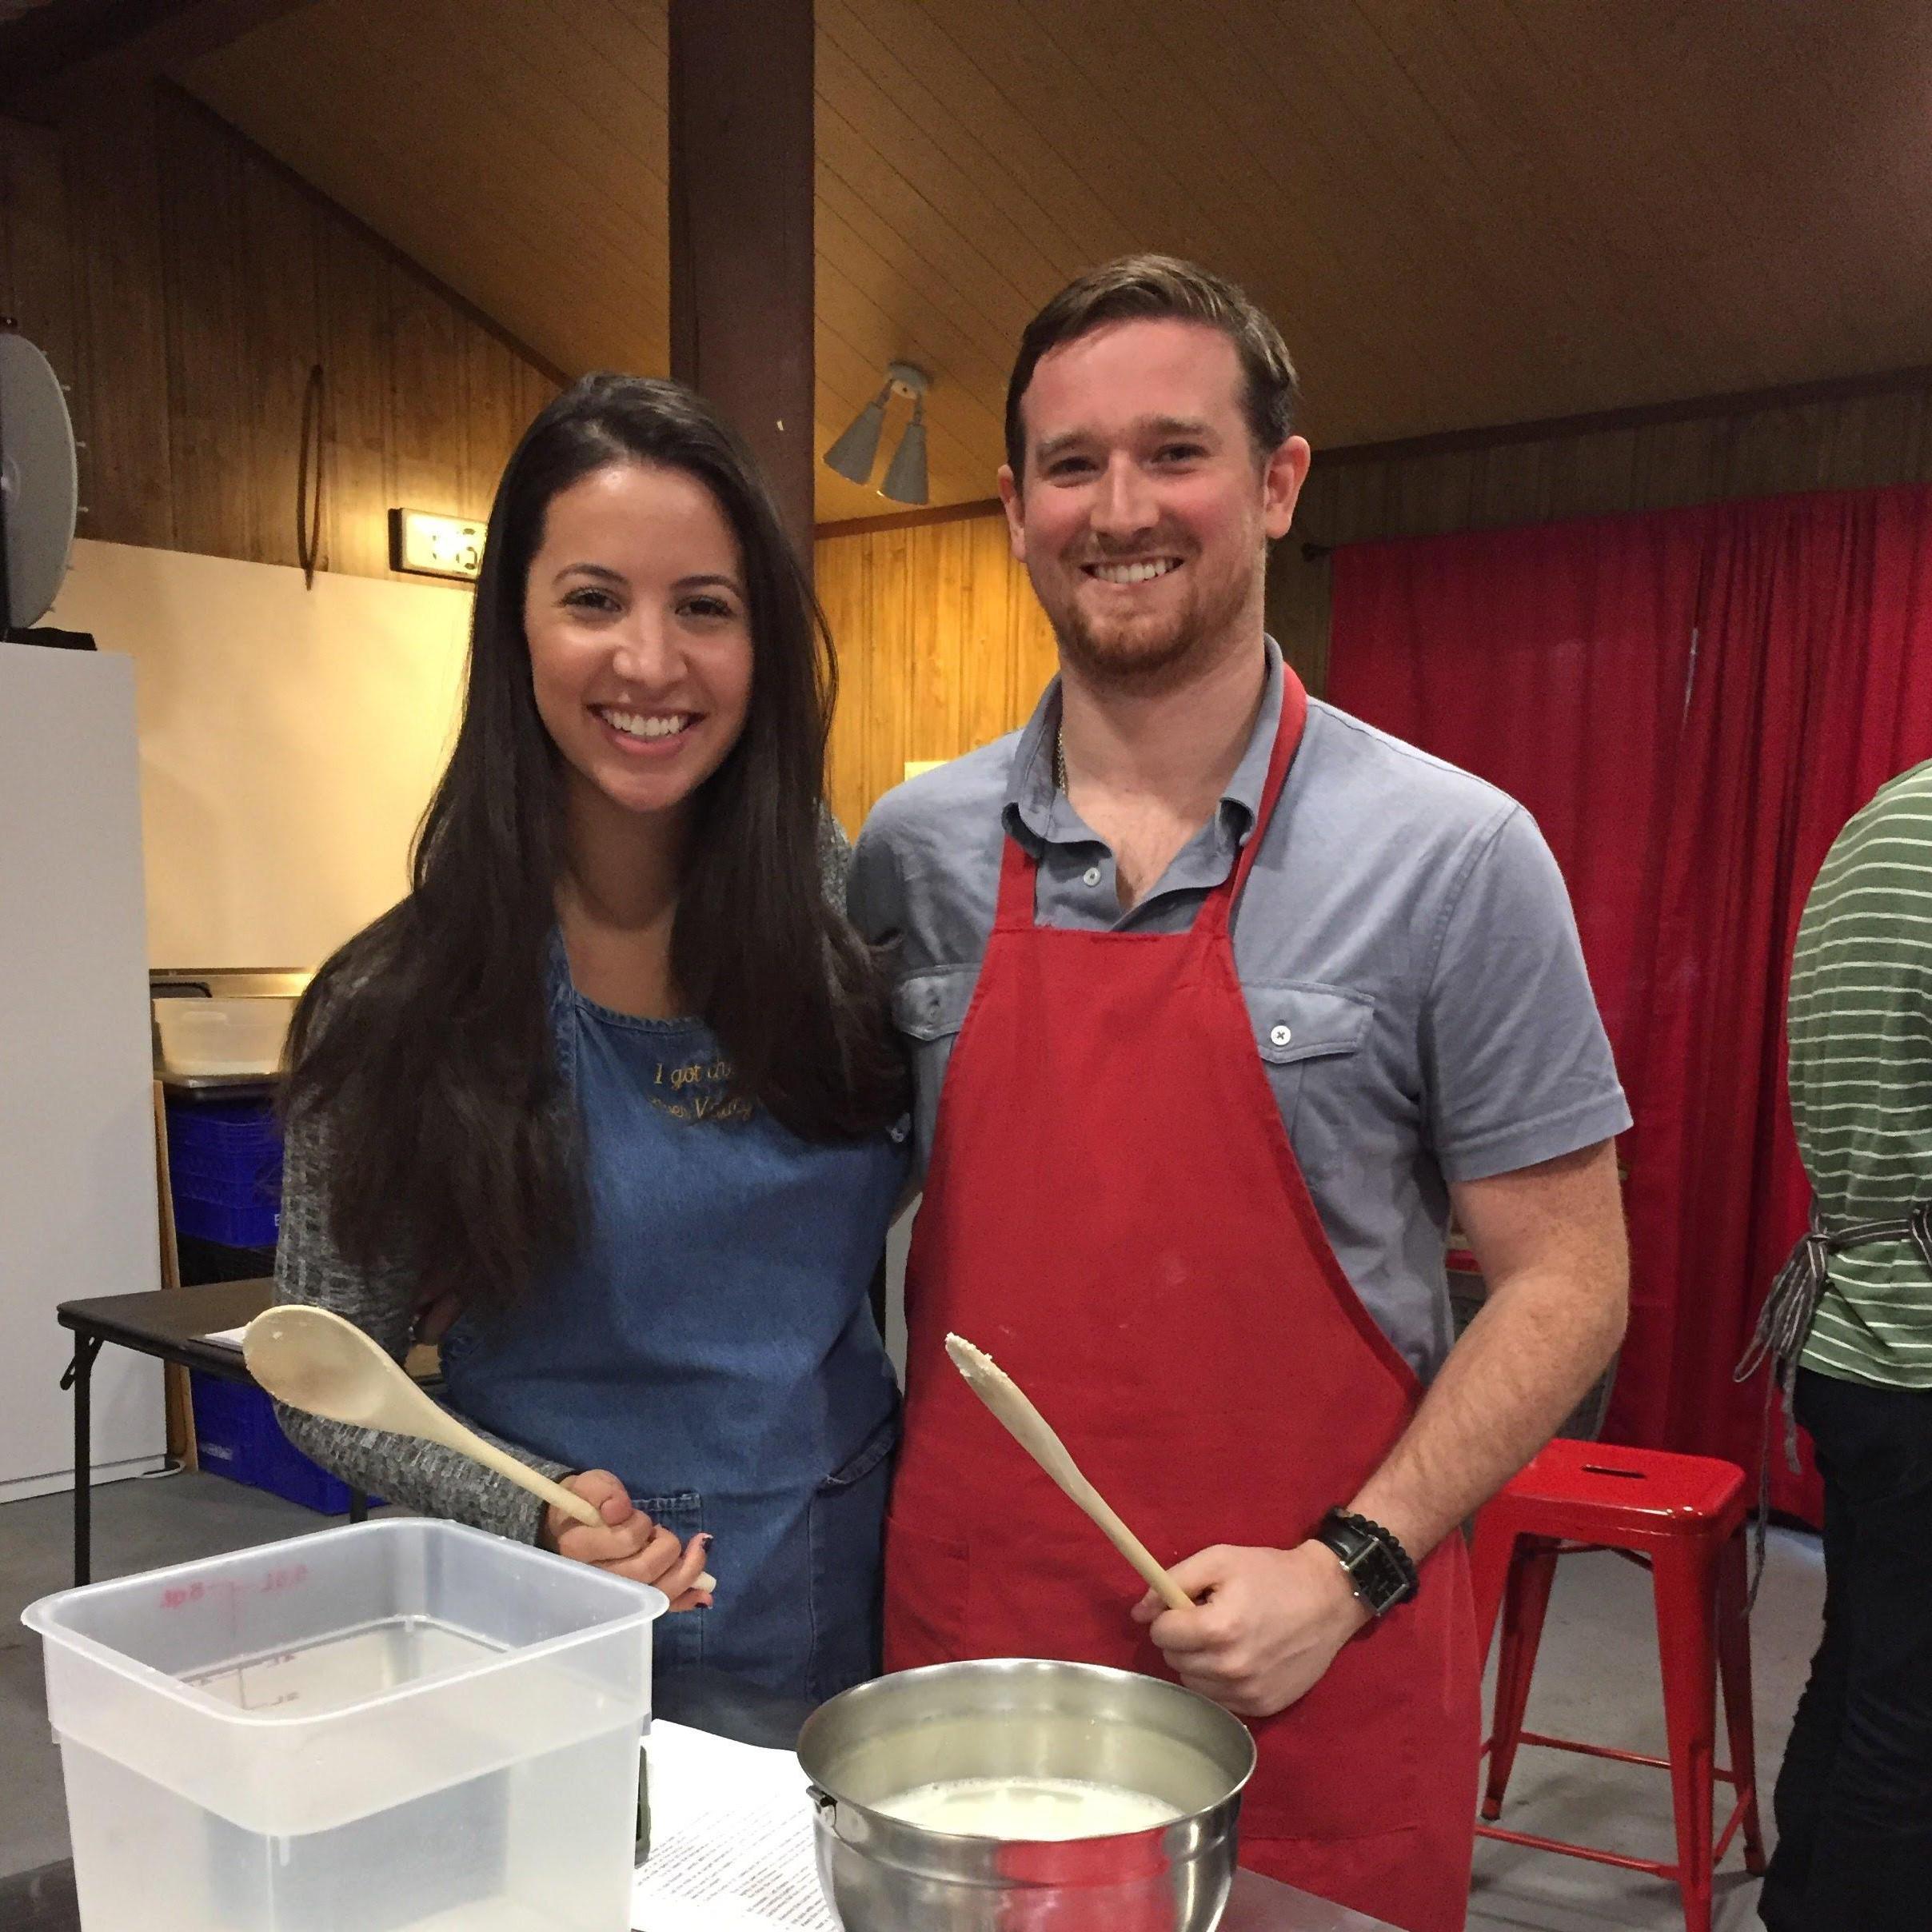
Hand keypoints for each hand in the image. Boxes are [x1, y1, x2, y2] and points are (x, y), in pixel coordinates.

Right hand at [539, 1469, 713, 1609]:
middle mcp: (594, 1580)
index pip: (625, 1541)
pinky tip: (703, 1594)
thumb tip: (620, 1510)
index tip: (635, 1517)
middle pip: (645, 1571)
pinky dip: (685, 1599)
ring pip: (657, 1593)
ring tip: (692, 1548)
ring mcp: (614, 1597)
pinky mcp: (631, 1603)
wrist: (571, 1529)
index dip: (641, 1526)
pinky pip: (660, 1607)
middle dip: (666, 1546)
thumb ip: (603, 1491)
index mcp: (578, 1548)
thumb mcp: (589, 1485)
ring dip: (684, 1567)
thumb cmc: (583, 1505)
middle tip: (658, 1531)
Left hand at [1131, 1541, 1370, 1718]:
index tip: (1188, 1606)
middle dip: (1183, 1638)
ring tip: (1227, 1638)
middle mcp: (1231, 1667)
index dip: (1169, 1616)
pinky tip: (1242, 1657)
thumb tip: (1138, 1613)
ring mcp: (1248, 1692)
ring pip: (1192, 1683)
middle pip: (1173, 1660)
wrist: (1327, 1600)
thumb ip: (1173, 1581)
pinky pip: (1218, 1699)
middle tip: (1210, 1618)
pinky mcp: (1262, 1707)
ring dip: (1199, 1661)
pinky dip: (1220, 1680)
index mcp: (1218, 1628)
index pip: (1161, 1634)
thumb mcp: (1219, 1560)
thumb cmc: (1270, 1574)